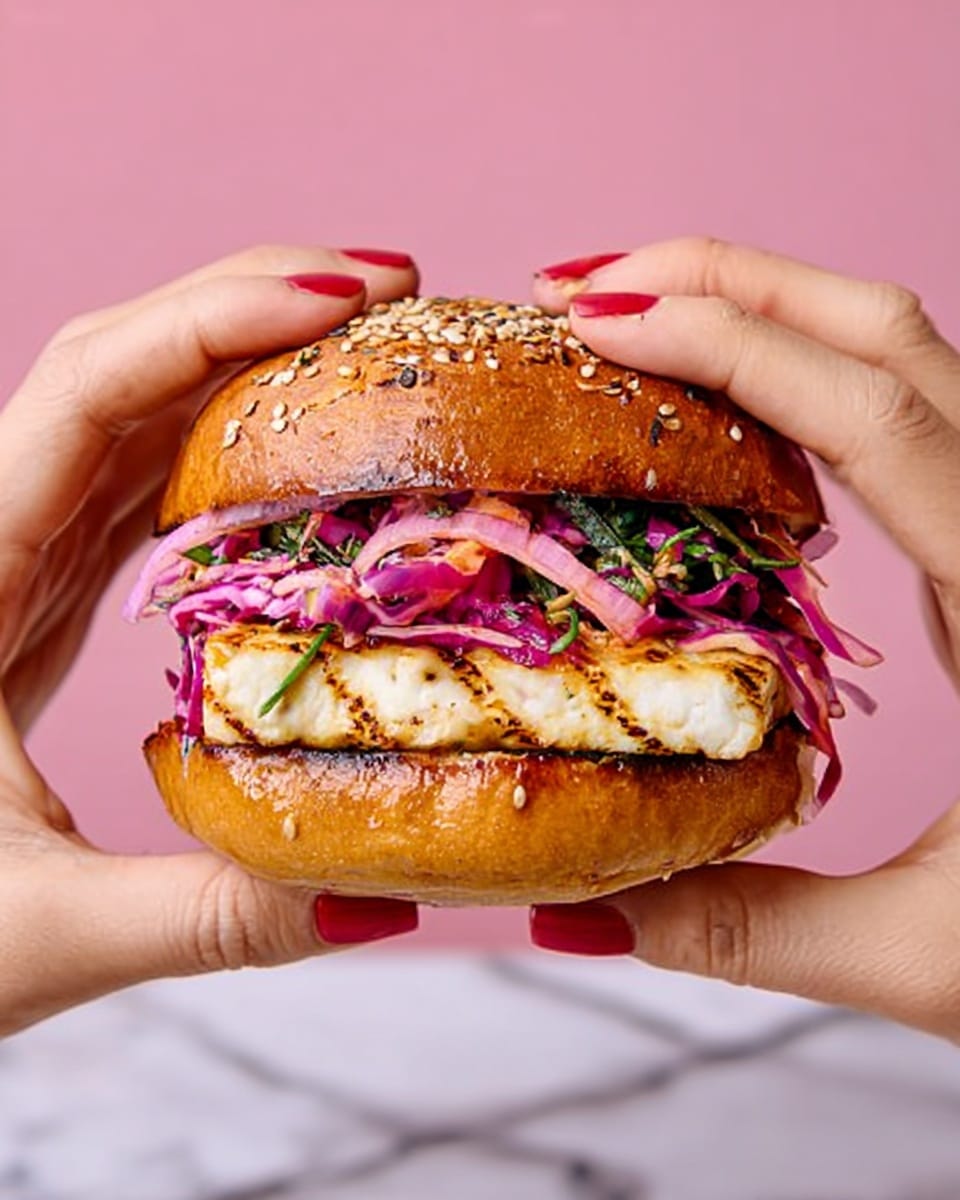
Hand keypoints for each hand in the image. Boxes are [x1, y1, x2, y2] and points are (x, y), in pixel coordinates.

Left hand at [0, 245, 420, 1034]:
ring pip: (133, 415)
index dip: (215, 320)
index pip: (86, 396)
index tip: (346, 294)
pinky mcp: (45, 589)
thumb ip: (206, 916)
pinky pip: (142, 486)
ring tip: (367, 349)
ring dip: (246, 363)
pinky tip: (302, 452)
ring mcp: (17, 557)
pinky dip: (228, 447)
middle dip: (251, 304)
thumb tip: (380, 897)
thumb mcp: (38, 934)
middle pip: (117, 368)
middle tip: (390, 289)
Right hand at [528, 238, 959, 1040]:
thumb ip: (752, 932)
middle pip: (885, 332)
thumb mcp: (934, 954)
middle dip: (724, 281)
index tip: (592, 326)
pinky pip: (886, 411)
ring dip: (756, 309)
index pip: (870, 418)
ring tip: (624, 320)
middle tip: (581, 294)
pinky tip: (705, 413)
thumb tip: (579, 913)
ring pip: (896, 352)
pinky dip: (785, 373)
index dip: (726, 345)